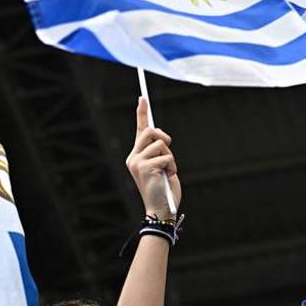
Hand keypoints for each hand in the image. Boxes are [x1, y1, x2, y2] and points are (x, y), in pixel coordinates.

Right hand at [126, 97, 181, 217]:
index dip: (141, 112)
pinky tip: (168, 177)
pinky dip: (173, 166)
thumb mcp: (161, 166)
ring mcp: (137, 162)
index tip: (143, 97)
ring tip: (167, 172)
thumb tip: (162, 136)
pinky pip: (167, 156)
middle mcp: (133, 157)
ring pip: (161, 143)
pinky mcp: (145, 167)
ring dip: (170, 157)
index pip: (139, 129)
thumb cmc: (164, 188)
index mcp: (136, 155)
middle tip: (167, 154)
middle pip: (150, 130)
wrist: (161, 208)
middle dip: (164, 137)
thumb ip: (159, 152)